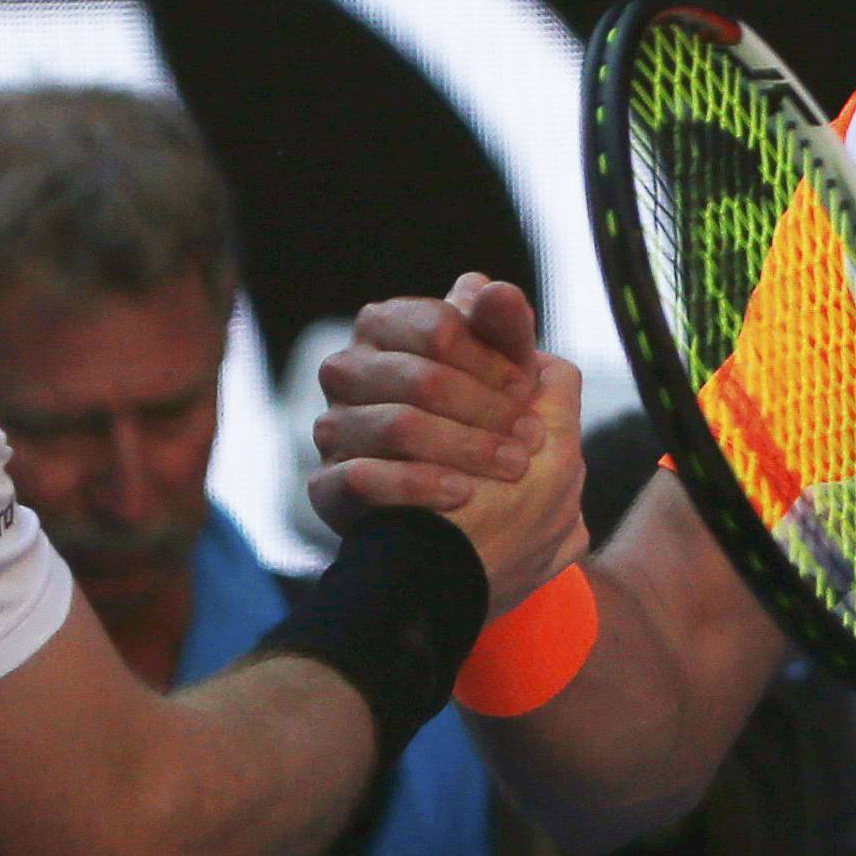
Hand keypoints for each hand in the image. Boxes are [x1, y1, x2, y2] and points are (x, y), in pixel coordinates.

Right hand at [309, 277, 586, 611]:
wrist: (469, 567)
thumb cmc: (497, 472)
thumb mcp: (526, 404)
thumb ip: (510, 341)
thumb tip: (489, 287)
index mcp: (395, 337)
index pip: (436, 325)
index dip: (490, 359)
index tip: (526, 392)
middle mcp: (354, 375)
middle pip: (417, 375)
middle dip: (484, 411)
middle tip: (528, 444)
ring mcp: (337, 433)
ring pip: (395, 422)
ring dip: (462, 447)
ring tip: (508, 472)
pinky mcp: (328, 489)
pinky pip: (360, 476)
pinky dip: (418, 485)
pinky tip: (459, 495)